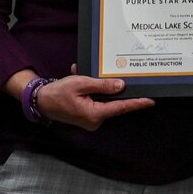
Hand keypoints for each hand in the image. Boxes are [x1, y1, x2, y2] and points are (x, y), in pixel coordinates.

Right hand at [37, 65, 154, 130]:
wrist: (41, 101)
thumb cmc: (59, 93)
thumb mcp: (81, 83)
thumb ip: (102, 85)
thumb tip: (121, 86)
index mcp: (94, 114)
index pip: (121, 107)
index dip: (137, 103)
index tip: (151, 100)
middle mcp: (95, 120)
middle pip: (112, 102)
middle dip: (111, 87)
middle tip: (116, 73)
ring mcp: (90, 119)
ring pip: (102, 100)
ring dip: (95, 86)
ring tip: (81, 74)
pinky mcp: (86, 115)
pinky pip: (94, 100)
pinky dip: (89, 89)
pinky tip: (78, 76)